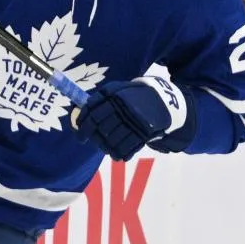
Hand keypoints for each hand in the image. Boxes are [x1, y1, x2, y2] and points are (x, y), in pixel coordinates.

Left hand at [73, 77, 188, 160]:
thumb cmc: (134, 95)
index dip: (82, 127)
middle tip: (92, 141)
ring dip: (105, 147)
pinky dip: (119, 154)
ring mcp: (134, 122)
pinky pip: (126, 148)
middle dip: (93, 138)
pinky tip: (116, 155)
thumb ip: (100, 98)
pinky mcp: (144, 133)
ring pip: (112, 141)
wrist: (164, 99)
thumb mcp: (118, 88)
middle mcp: (123, 110)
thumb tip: (81, 112)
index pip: (92, 114)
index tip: (80, 136)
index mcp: (115, 97)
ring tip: (105, 148)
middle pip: (101, 130)